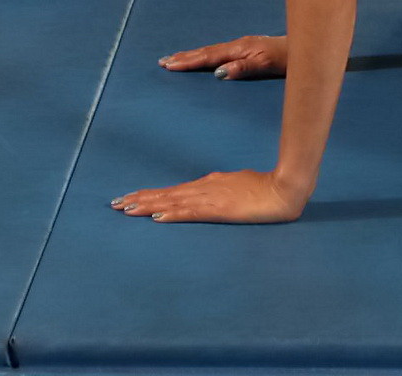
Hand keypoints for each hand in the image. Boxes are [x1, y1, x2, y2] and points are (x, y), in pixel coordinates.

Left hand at [112, 169, 307, 223]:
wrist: (286, 188)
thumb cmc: (269, 188)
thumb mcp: (242, 186)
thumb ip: (225, 189)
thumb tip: (213, 192)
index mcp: (211, 184)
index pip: (175, 190)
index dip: (151, 194)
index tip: (130, 198)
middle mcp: (206, 188)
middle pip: (168, 194)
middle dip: (141, 199)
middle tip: (115, 203)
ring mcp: (212, 198)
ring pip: (173, 201)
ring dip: (148, 205)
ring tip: (126, 208)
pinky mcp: (220, 209)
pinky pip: (191, 212)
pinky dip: (172, 213)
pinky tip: (157, 217)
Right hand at [160, 34, 287, 79]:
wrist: (308, 47)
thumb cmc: (289, 58)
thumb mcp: (267, 65)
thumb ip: (243, 68)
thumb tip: (218, 73)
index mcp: (240, 48)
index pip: (208, 56)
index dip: (188, 61)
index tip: (168, 65)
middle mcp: (239, 45)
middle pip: (206, 52)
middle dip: (185, 57)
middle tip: (163, 61)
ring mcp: (244, 46)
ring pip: (213, 51)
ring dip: (193, 55)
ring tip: (176, 58)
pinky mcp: (249, 48)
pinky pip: (221, 51)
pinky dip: (207, 55)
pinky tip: (205, 58)